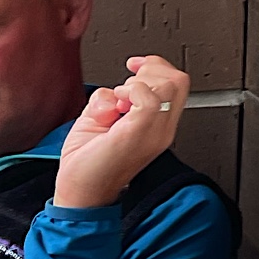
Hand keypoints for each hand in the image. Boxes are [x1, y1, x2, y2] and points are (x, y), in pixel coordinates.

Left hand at [54, 54, 190, 208]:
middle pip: (179, 79)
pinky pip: (150, 98)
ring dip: (139, 81)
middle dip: (150, 70)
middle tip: (125, 89)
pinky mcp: (139, 133)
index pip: (177, 84)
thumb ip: (110, 99)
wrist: (80, 193)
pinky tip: (117, 106)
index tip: (133, 67)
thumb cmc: (87, 163)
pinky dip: (131, 91)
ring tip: (120, 100)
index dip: (156, 66)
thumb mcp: (100, 119)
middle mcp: (161, 130)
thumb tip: (113, 92)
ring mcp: (153, 133)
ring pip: (171, 84)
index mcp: (156, 126)